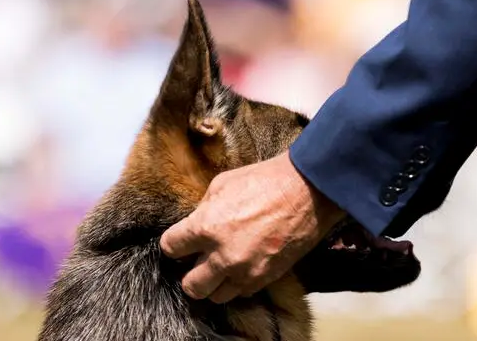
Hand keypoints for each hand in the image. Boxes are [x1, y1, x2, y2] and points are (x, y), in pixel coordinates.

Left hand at [159, 150, 344, 303]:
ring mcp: (245, 271)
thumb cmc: (264, 181)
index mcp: (206, 227)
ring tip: (220, 268)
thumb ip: (203, 208)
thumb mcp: (222, 184)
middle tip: (196, 263)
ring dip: (214, 283)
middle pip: (190, 286)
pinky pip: (242, 292)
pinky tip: (242, 266)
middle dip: (189, 274)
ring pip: (216, 296)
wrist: (306, 192)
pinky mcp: (265, 278)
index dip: (173, 244)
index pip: (170, 248)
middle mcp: (222, 255)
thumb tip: (195, 222)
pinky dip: (238, 283)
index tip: (179, 243)